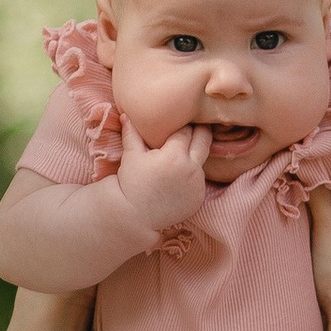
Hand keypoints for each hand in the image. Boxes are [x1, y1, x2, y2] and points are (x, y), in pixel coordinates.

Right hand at [114, 117, 211, 237]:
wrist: (136, 217)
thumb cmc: (132, 184)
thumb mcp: (131, 156)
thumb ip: (132, 133)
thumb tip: (126, 114)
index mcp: (175, 155)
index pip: (186, 130)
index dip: (181, 125)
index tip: (177, 123)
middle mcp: (191, 168)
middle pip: (204, 139)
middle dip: (200, 130)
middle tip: (194, 125)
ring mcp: (198, 184)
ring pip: (203, 159)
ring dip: (196, 153)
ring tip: (185, 151)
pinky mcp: (200, 197)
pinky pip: (201, 178)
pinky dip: (194, 173)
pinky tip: (182, 174)